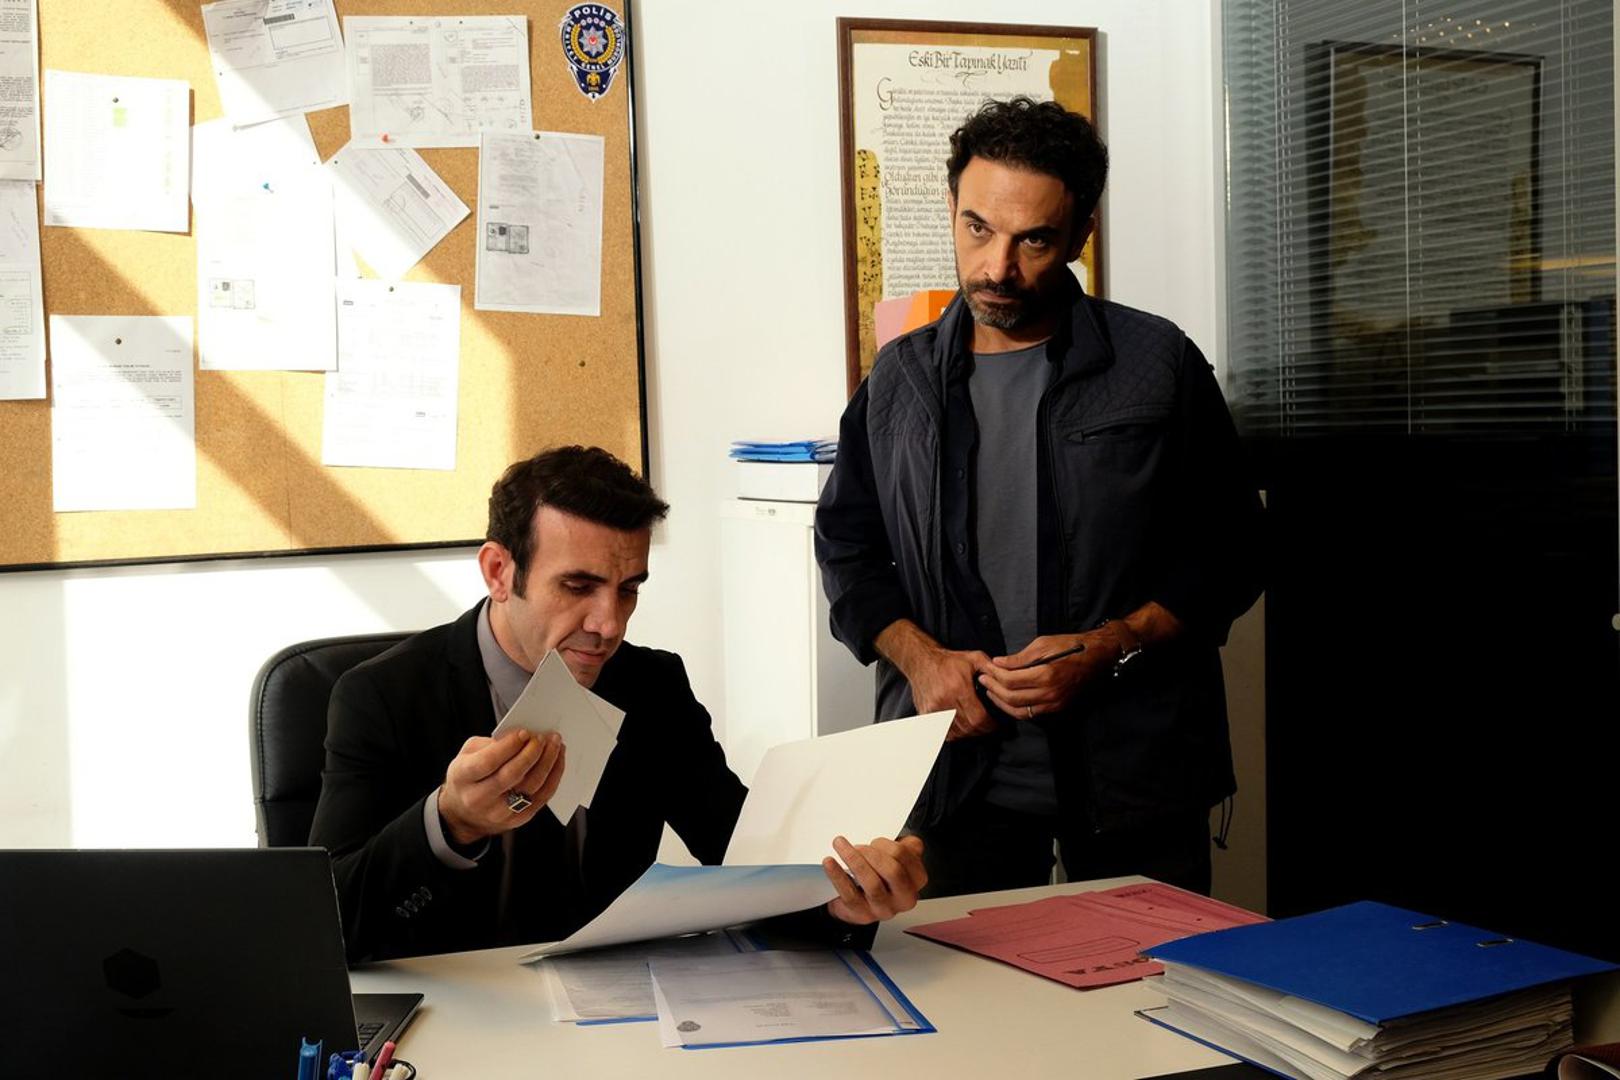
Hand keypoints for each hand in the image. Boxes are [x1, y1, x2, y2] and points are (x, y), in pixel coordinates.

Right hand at [437, 730, 564, 845]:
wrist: (465, 814)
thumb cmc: (468, 777)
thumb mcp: (467, 755)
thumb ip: (490, 744)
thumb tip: (521, 737)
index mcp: (463, 777)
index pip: (488, 762)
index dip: (509, 746)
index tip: (525, 733)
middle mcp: (479, 798)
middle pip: (512, 775)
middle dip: (532, 753)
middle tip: (543, 737)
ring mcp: (499, 813)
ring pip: (532, 786)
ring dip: (548, 762)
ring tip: (555, 744)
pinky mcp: (517, 819)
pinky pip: (542, 797)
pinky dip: (554, 776)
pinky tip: (557, 760)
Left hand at [823, 835, 927, 924]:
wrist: (858, 900)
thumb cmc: (879, 875)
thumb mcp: (896, 859)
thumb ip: (904, 846)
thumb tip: (902, 838)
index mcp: (915, 880)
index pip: (905, 857)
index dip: (887, 845)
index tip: (873, 841)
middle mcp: (904, 898)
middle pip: (893, 872)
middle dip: (872, 854)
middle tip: (857, 846)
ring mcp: (883, 909)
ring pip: (872, 884)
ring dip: (854, 861)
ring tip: (841, 846)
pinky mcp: (862, 914)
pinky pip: (849, 894)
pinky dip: (837, 875)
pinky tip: (830, 862)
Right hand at [876, 621, 994, 739]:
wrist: (921, 660)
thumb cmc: (949, 661)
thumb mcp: (974, 658)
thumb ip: (991, 668)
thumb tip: (1007, 678)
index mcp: (958, 688)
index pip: (978, 718)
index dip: (990, 725)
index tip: (995, 723)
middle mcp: (944, 701)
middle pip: (968, 728)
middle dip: (981, 730)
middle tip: (988, 726)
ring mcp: (933, 709)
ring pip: (956, 733)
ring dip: (969, 733)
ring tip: (976, 726)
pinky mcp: (926, 714)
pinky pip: (943, 732)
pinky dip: (954, 733)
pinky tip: (961, 727)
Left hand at [977, 632, 1112, 719]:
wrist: (1096, 658)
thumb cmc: (1070, 646)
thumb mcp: (1043, 644)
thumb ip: (1019, 657)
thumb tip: (998, 663)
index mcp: (1046, 674)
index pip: (1010, 680)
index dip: (994, 675)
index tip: (985, 669)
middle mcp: (1050, 693)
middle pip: (1011, 698)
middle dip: (993, 689)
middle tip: (982, 680)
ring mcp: (1054, 704)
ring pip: (1019, 711)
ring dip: (1001, 703)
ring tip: (990, 691)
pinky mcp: (1057, 708)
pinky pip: (1031, 715)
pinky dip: (1015, 709)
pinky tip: (1006, 700)